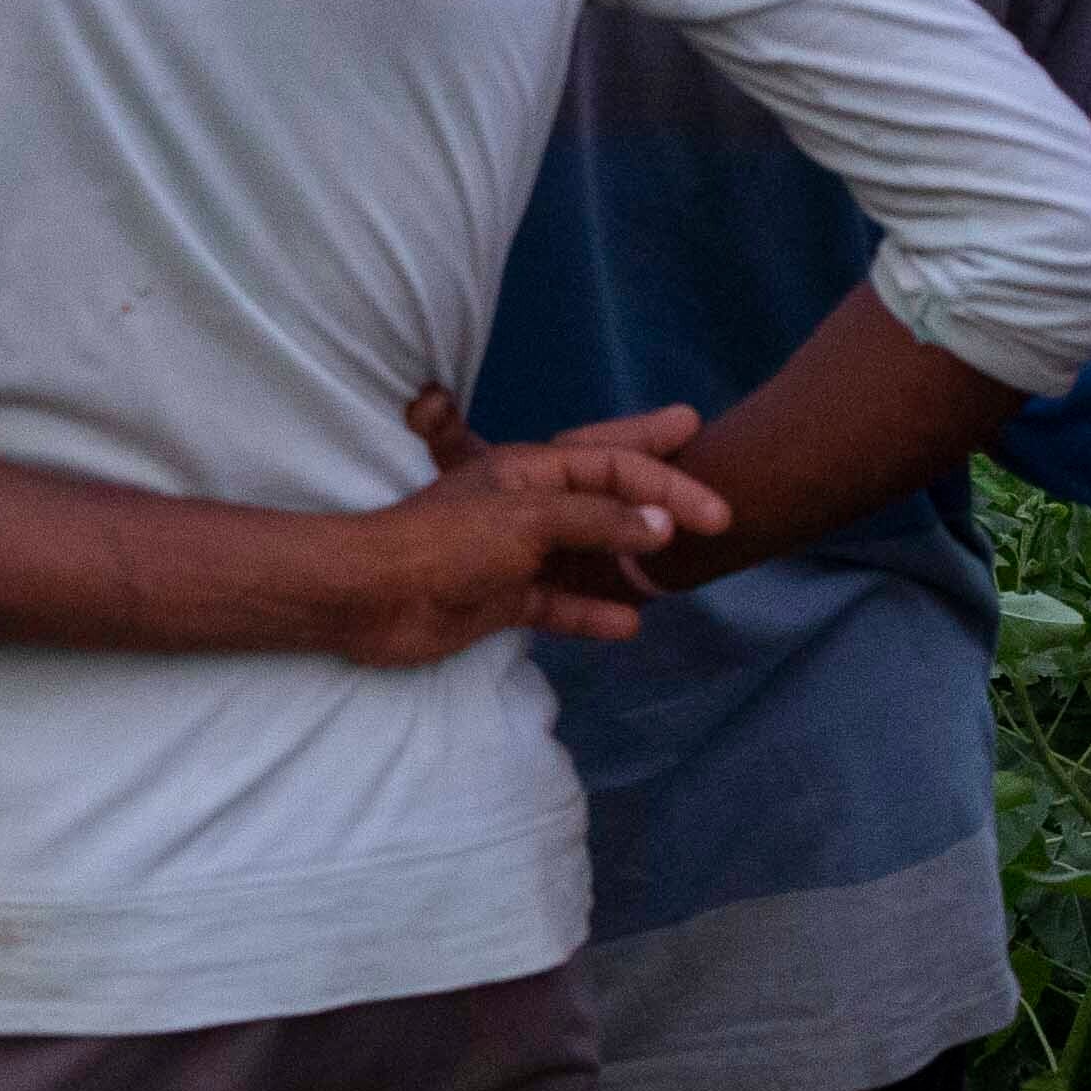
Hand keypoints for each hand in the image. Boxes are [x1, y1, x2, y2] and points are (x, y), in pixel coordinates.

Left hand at [355, 389, 718, 661]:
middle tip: (711, 497)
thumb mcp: (528, 520)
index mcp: (529, 470)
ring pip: (589, 555)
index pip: (614, 467)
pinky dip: (593, 612)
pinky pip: (560, 605)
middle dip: (658, 492)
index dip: (669, 483)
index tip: (718, 513)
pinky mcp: (501, 601)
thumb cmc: (446, 544)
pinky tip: (629, 623)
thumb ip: (598, 520)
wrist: (372, 598)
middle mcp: (528, 507)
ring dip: (630, 563)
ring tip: (678, 572)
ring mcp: (516, 556)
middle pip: (607, 496)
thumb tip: (662, 523)